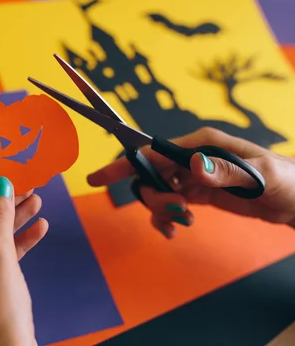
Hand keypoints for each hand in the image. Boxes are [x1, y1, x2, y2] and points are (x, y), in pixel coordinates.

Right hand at [87, 127, 294, 238]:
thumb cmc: (287, 180)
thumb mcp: (261, 175)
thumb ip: (225, 171)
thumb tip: (193, 166)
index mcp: (201, 145)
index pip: (153, 152)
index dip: (124, 164)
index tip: (98, 178)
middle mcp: (191, 157)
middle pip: (149, 175)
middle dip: (154, 196)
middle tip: (177, 212)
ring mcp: (193, 176)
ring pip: (156, 191)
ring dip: (159, 210)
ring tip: (178, 224)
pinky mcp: (197, 193)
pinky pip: (169, 204)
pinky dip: (165, 218)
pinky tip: (173, 230)